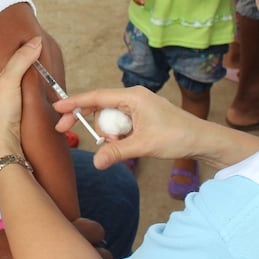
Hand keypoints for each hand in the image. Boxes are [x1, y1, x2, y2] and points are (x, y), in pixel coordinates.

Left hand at [0, 37, 41, 165]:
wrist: (3, 145)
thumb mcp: (9, 80)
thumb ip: (21, 59)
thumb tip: (36, 40)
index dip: (13, 49)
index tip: (28, 42)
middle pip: (10, 69)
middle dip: (23, 63)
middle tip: (39, 54)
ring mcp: (1, 101)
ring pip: (17, 82)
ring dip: (29, 78)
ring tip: (42, 68)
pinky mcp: (12, 112)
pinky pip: (23, 94)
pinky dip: (31, 90)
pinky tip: (39, 88)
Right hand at [53, 86, 258, 169]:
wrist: (202, 139)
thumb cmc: (177, 136)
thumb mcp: (143, 145)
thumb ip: (116, 152)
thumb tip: (95, 162)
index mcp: (132, 97)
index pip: (96, 97)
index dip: (74, 102)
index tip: (56, 107)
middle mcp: (133, 97)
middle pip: (99, 106)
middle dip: (86, 121)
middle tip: (64, 130)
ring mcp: (138, 106)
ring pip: (110, 117)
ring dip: (107, 133)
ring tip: (117, 146)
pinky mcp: (142, 115)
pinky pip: (120, 123)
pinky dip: (117, 134)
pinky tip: (124, 145)